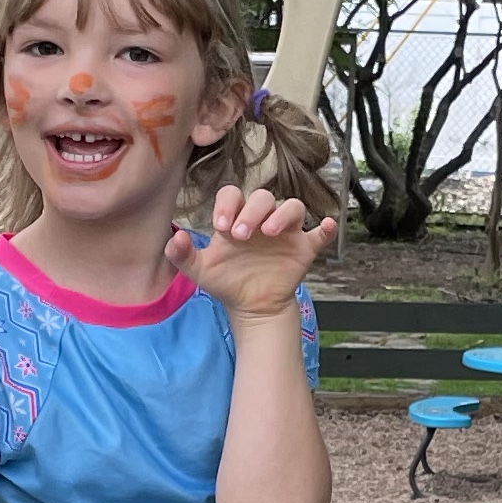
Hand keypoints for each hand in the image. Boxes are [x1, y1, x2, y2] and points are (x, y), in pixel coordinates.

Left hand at [171, 184, 340, 317]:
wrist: (251, 308)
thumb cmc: (226, 282)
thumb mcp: (200, 270)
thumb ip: (182, 254)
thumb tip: (176, 236)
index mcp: (237, 217)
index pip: (234, 195)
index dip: (228, 204)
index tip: (220, 227)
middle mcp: (262, 219)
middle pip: (264, 197)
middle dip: (252, 211)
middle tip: (240, 236)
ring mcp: (285, 232)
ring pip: (292, 207)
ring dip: (282, 215)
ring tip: (268, 233)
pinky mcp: (304, 248)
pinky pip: (319, 234)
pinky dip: (325, 229)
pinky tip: (324, 227)